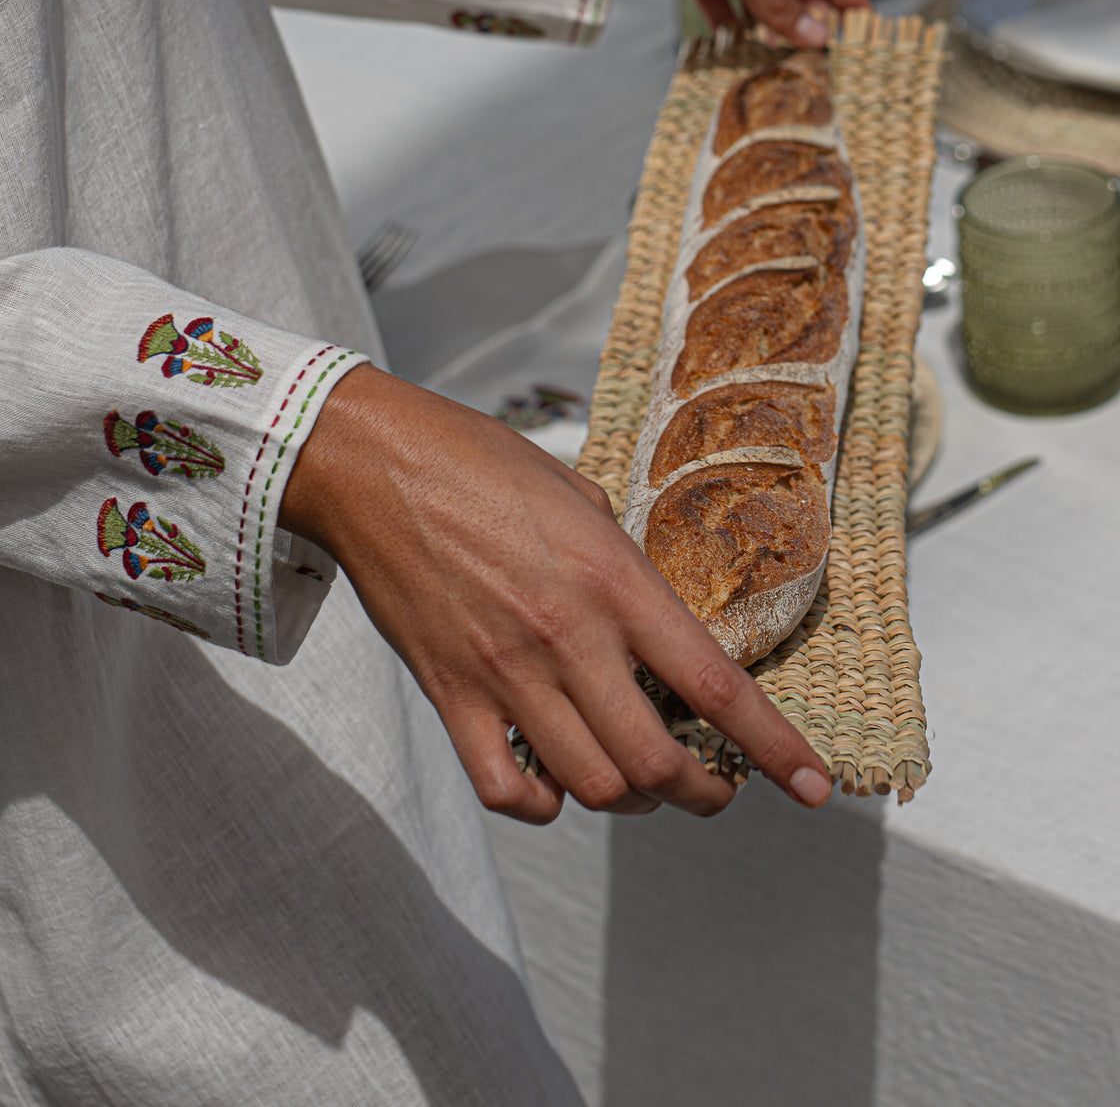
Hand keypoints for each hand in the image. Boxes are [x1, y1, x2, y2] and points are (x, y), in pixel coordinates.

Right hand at [279, 365, 832, 824]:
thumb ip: (624, 563)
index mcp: (613, 580)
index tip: (814, 789)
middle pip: (659, 765)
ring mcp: (505, 673)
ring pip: (594, 789)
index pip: (716, 688)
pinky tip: (555, 786)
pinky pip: (507, 789)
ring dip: (632, 802)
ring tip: (638, 780)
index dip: (776, 750)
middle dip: (704, 795)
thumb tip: (650, 616)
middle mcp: (568, 637)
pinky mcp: (450, 694)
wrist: (373, 464)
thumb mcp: (580, 494)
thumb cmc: (478, 461)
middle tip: (715, 789)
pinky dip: (543, 805)